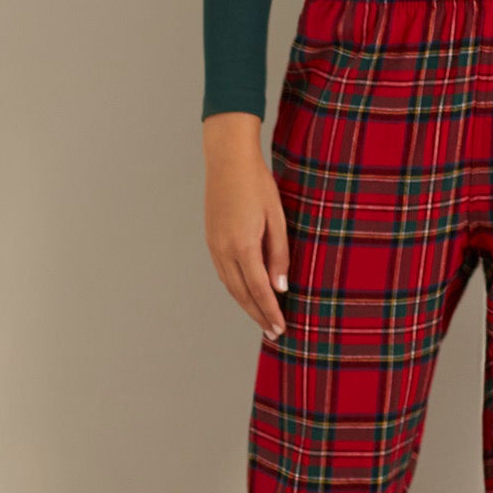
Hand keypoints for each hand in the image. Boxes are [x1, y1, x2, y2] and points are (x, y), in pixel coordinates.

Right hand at [203, 112, 289, 337]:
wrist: (227, 159)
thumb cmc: (257, 184)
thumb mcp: (277, 217)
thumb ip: (279, 254)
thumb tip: (281, 287)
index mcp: (243, 246)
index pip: (259, 290)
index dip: (271, 312)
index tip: (281, 329)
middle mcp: (224, 250)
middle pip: (242, 294)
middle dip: (258, 316)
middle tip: (274, 333)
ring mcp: (214, 246)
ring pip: (231, 286)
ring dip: (246, 305)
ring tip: (262, 318)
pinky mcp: (211, 240)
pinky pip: (224, 273)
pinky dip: (236, 289)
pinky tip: (247, 293)